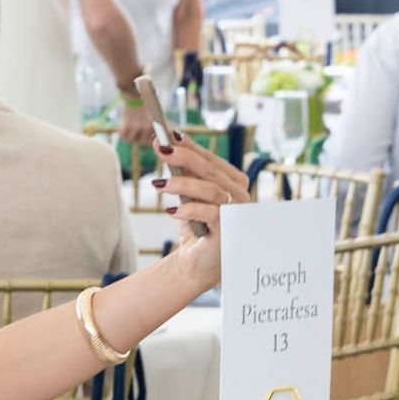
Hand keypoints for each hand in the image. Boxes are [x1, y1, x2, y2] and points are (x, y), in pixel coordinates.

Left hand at [152, 132, 248, 290]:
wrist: (197, 264)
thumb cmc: (196, 227)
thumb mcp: (188, 196)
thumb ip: (182, 173)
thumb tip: (165, 145)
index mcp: (234, 182)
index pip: (211, 160)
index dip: (191, 147)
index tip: (169, 135)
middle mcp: (241, 195)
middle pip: (211, 171)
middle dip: (185, 157)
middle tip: (162, 148)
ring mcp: (238, 213)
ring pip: (211, 190)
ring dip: (182, 184)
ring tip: (157, 183)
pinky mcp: (230, 232)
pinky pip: (211, 214)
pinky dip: (190, 210)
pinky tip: (170, 210)